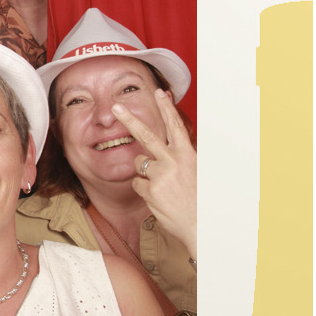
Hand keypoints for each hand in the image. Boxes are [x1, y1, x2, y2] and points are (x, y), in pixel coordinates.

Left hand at [114, 89, 196, 260]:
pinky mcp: (150, 189)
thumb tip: (164, 147)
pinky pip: (136, 184)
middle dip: (129, 119)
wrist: (200, 223)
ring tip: (162, 185)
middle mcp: (174, 160)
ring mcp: (161, 174)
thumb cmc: (197, 198)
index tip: (160, 92)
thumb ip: (179, 157)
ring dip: (144, 171)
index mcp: (187, 154)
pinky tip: (158, 197)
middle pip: (146, 135)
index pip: (175, 126)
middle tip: (115, 107)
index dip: (166, 108)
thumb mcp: (194, 171)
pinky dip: (143, 190)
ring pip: (138, 163)